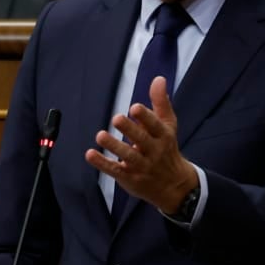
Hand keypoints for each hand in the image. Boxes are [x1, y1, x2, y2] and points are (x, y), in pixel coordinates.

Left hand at [85, 76, 198, 212]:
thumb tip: (158, 79)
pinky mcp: (129, 177)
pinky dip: (102, 163)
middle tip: (116, 118)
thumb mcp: (168, 125)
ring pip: (128, 156)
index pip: (155, 126)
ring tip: (100, 135)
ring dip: (114, 146)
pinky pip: (115, 170)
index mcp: (163, 136)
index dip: (146, 117)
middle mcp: (154, 151)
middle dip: (129, 129)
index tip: (134, 107)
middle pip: (141, 140)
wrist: (174, 185)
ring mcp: (142, 166)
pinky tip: (90, 154)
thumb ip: (160, 102)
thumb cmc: (167, 148)